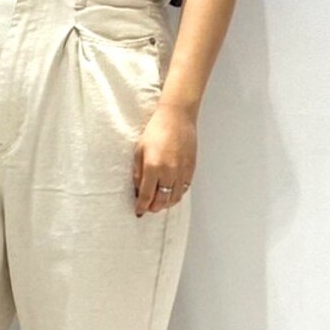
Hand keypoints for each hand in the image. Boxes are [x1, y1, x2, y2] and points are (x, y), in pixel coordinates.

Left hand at [133, 100, 196, 215]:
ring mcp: (182, 171)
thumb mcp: (139, 150)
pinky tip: (170, 193)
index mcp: (153, 167)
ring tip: (159, 203)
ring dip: (165, 204)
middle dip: (153, 207)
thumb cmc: (157, 130)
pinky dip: (176, 195)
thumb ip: (138, 172)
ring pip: (175, 198)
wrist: (177, 117)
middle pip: (161, 201)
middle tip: (147, 207)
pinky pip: (184, 189)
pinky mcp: (191, 169)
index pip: (146, 195)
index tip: (138, 212)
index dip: (141, 206)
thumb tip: (138, 189)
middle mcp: (169, 172)